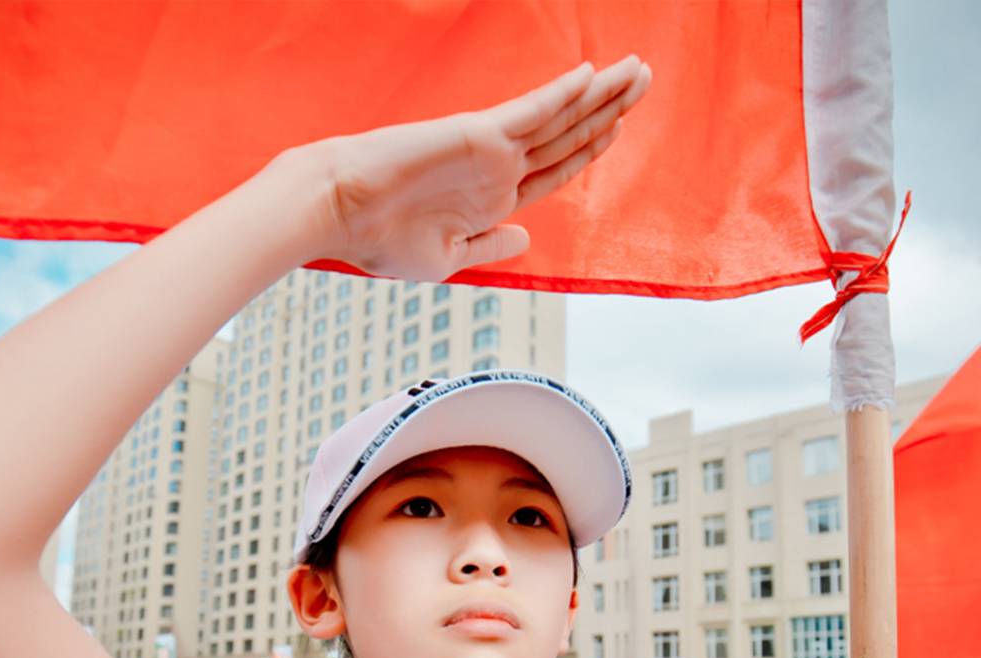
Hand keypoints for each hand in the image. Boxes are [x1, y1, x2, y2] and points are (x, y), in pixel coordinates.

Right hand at [309, 56, 650, 279]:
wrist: (342, 212)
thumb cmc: (381, 240)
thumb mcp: (448, 257)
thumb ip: (491, 246)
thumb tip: (526, 242)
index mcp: (492, 200)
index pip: (553, 170)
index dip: (589, 149)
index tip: (618, 129)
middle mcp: (498, 170)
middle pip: (567, 137)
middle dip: (609, 109)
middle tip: (645, 79)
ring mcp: (490, 150)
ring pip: (559, 118)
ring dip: (601, 95)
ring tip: (638, 70)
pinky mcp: (477, 135)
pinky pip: (530, 111)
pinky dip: (561, 95)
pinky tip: (592, 76)